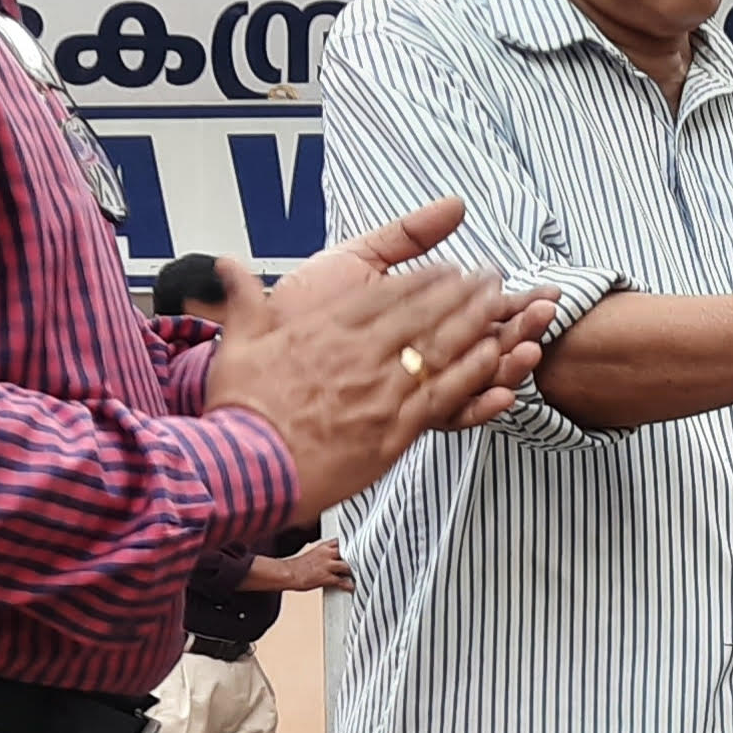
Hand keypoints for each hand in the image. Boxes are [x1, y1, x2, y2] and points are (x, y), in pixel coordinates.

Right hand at [203, 203, 531, 524]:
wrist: (246, 469)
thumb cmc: (239, 410)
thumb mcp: (236, 345)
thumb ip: (243, 300)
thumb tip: (227, 264)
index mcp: (328, 330)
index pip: (387, 294)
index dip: (425, 279)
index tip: (449, 268)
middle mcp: (361, 354)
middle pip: (424, 314)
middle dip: (463, 292)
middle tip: (491, 277)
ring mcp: (381, 392)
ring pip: (441, 349)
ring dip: (477, 323)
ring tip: (504, 306)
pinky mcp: (394, 430)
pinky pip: (443, 396)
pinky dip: (472, 374)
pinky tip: (496, 359)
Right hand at [253, 539, 353, 594]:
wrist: (288, 573)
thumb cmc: (299, 565)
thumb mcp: (315, 552)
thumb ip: (327, 552)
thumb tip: (337, 555)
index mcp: (324, 546)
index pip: (344, 541)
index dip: (354, 543)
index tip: (363, 546)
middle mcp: (327, 554)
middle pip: (349, 551)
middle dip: (358, 555)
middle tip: (367, 560)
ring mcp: (327, 565)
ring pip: (347, 565)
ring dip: (355, 571)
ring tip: (361, 574)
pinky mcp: (325, 578)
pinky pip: (342, 581)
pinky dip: (349, 585)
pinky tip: (353, 587)